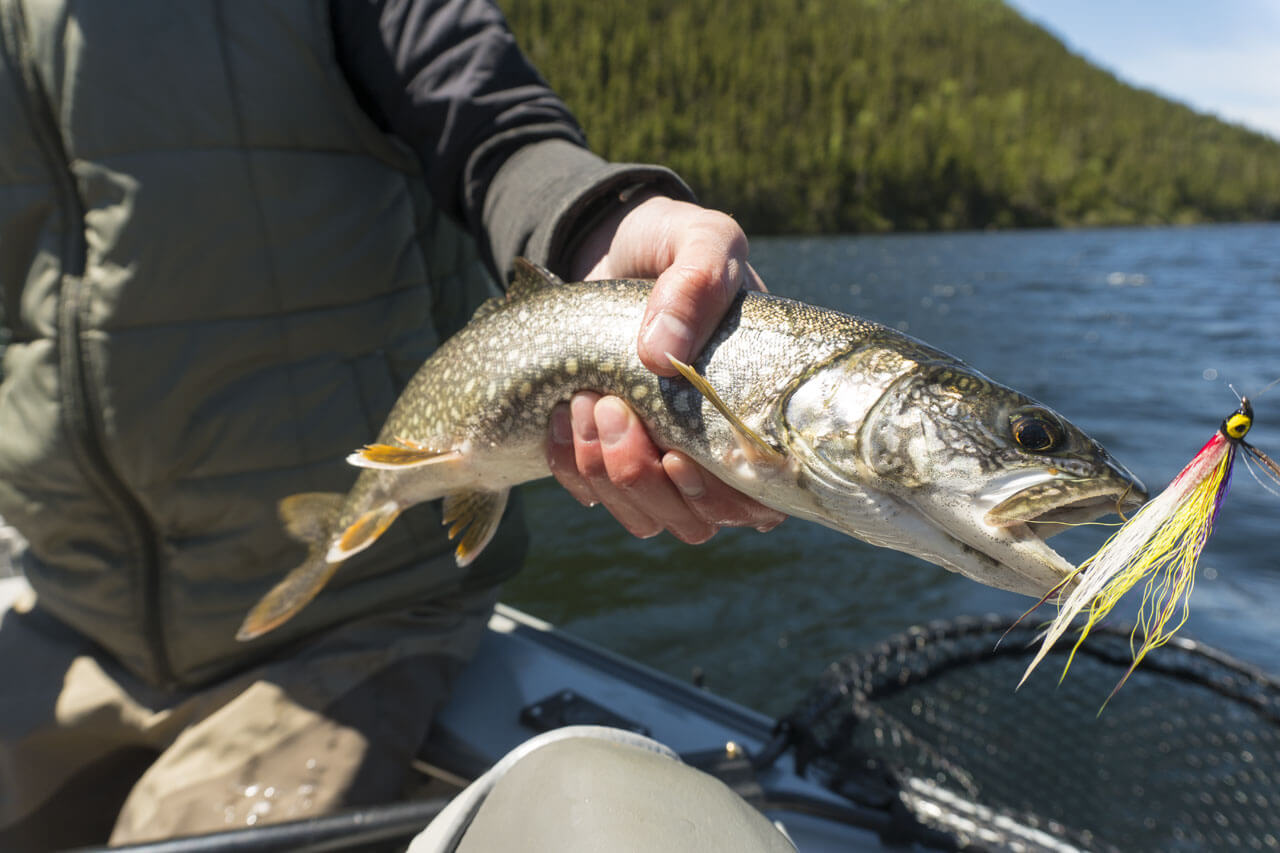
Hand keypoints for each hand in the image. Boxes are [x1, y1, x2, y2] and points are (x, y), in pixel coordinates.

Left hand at [546, 194, 786, 543]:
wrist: (613, 245)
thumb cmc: (675, 245)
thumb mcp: (701, 241)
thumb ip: (696, 283)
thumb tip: (661, 354)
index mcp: (760, 415)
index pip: (760, 504)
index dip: (719, 499)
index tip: (676, 457)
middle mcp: (718, 454)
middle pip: (692, 521)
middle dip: (639, 474)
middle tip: (607, 405)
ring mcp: (663, 463)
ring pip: (643, 516)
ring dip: (604, 470)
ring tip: (581, 401)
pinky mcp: (611, 457)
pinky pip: (592, 495)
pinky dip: (570, 463)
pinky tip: (559, 413)